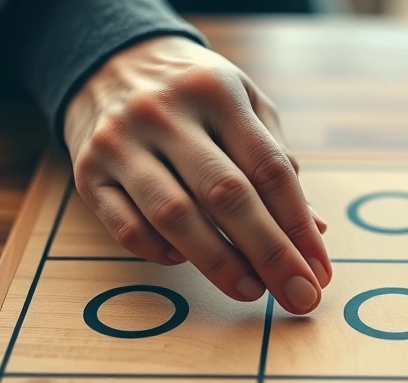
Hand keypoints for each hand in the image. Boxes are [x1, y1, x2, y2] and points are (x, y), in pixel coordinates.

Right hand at [64, 36, 330, 314]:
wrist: (107, 61)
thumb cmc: (195, 95)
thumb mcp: (243, 105)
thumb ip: (276, 162)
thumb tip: (314, 231)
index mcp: (216, 91)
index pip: (268, 168)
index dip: (298, 226)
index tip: (319, 271)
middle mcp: (165, 113)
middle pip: (226, 195)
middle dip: (269, 253)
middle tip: (298, 296)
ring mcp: (121, 143)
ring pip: (174, 216)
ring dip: (219, 263)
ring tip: (251, 290)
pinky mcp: (88, 172)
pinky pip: (128, 229)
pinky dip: (162, 253)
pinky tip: (186, 259)